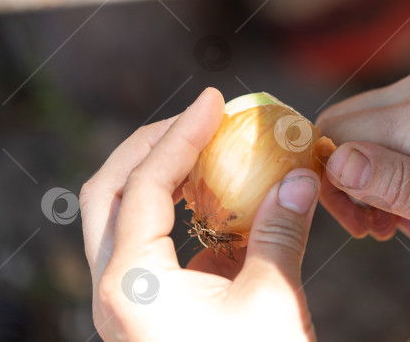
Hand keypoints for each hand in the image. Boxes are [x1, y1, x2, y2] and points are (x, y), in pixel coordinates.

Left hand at [80, 88, 318, 340]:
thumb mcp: (274, 298)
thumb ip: (282, 229)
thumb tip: (301, 175)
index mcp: (133, 285)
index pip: (146, 185)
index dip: (181, 134)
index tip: (215, 100)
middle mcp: (114, 289)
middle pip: (108, 191)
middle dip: (152, 144)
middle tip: (199, 116)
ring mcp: (125, 301)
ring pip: (120, 216)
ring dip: (159, 173)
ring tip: (207, 148)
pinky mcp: (146, 308)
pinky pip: (146, 241)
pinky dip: (176, 209)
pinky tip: (217, 200)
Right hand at [317, 57, 409, 274]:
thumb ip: (397, 186)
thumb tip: (335, 160)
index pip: (337, 134)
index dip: (333, 183)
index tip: (363, 226)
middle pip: (351, 121)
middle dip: (353, 177)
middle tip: (382, 228)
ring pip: (376, 118)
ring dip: (379, 168)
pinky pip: (405, 112)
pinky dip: (404, 151)